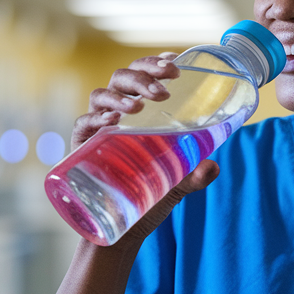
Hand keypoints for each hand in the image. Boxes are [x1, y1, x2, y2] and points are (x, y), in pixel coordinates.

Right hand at [69, 51, 217, 247]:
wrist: (121, 231)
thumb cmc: (148, 198)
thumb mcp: (176, 186)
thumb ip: (194, 176)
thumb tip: (212, 166)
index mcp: (138, 113)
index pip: (142, 75)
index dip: (154, 63)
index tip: (174, 62)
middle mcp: (115, 115)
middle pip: (121, 78)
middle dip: (143, 76)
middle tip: (165, 90)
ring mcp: (96, 129)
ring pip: (100, 94)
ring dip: (121, 95)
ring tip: (139, 106)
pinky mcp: (81, 148)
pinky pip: (82, 124)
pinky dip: (96, 118)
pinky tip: (112, 121)